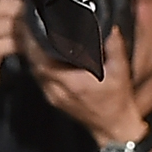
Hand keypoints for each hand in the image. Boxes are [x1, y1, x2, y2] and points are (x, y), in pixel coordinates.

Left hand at [31, 27, 148, 147]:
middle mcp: (58, 91)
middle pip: (34, 65)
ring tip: (33, 35)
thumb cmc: (117, 101)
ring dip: (31, 54)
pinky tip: (40, 54)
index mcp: (73, 83)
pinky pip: (39, 78)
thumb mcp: (121, 71)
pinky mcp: (53, 99)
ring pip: (34, 71)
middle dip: (29, 45)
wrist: (113, 126)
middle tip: (30, 26)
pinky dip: (37, 64)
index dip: (34, 45)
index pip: (43, 62)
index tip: (34, 27)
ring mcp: (54, 96)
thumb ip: (115, 47)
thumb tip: (111, 27)